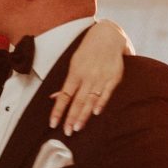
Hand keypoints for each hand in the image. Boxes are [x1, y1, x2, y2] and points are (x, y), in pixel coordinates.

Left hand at [49, 19, 129, 134]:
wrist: (108, 35)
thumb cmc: (89, 52)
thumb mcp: (74, 64)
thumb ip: (67, 84)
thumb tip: (53, 97)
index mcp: (75, 73)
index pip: (64, 96)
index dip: (58, 110)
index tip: (53, 123)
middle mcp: (87, 76)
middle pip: (77, 101)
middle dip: (71, 118)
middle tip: (67, 132)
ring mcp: (101, 77)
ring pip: (90, 99)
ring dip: (84, 115)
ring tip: (77, 127)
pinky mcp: (113, 77)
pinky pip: (106, 92)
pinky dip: (101, 102)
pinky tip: (96, 112)